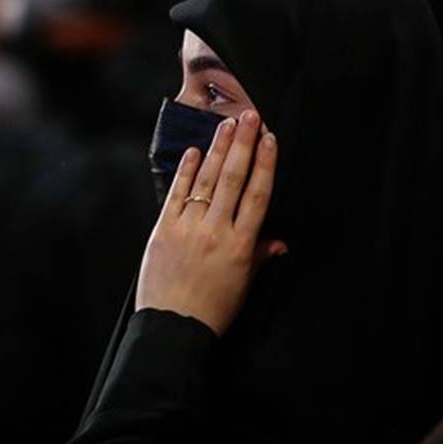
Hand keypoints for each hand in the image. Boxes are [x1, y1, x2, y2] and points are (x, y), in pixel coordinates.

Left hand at [135, 109, 285, 335]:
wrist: (173, 327)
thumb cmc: (212, 309)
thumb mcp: (244, 285)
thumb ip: (259, 256)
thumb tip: (279, 241)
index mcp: (241, 245)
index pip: (257, 195)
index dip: (265, 164)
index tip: (269, 139)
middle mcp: (216, 230)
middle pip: (233, 179)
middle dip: (243, 144)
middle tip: (250, 117)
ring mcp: (188, 227)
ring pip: (206, 180)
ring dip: (217, 150)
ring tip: (226, 125)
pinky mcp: (163, 229)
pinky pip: (177, 193)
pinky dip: (186, 171)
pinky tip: (194, 152)